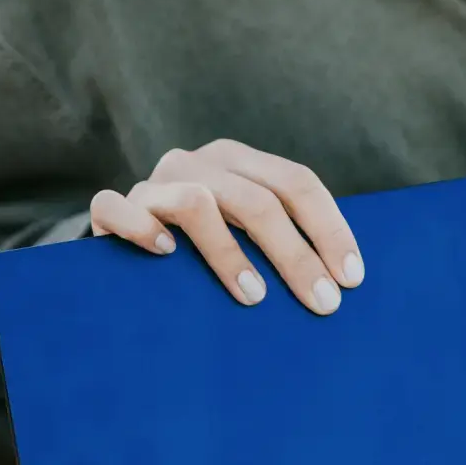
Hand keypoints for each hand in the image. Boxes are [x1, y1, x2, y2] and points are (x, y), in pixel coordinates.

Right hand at [90, 139, 363, 315]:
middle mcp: (197, 164)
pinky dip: (142, 229)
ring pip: (197, 203)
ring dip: (230, 253)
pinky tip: (165, 254)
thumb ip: (281, 241)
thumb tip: (345, 285)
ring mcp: (153, 185)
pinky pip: (119, 209)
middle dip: (296, 254)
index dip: (329, 229)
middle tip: (323, 303)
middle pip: (257, 200)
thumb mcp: (244, 232)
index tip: (352, 278)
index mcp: (238, 161)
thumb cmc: (201, 250)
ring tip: (255, 298)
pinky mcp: (113, 209)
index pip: (296, 183)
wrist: (125, 243)